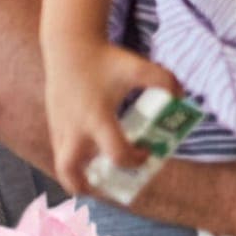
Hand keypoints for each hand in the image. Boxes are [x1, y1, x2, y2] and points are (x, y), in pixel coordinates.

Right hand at [46, 42, 181, 190]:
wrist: (69, 47)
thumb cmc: (106, 60)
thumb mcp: (140, 67)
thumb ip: (166, 81)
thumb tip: (182, 98)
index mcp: (96, 118)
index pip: (116, 153)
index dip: (135, 160)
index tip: (148, 152)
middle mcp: (74, 128)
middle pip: (70, 171)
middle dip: (88, 186)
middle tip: (108, 188)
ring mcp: (59, 128)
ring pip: (62, 165)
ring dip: (80, 176)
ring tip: (102, 177)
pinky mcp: (53, 124)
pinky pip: (61, 151)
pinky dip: (75, 160)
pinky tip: (94, 155)